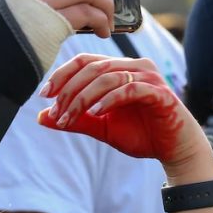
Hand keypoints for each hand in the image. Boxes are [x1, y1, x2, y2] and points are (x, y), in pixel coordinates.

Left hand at [36, 54, 212, 181]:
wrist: (173, 150)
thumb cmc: (139, 134)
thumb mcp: (99, 127)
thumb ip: (74, 119)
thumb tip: (39, 117)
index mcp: (119, 69)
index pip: (84, 61)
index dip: (61, 75)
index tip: (43, 95)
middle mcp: (134, 67)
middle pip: (92, 68)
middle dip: (69, 91)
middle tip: (55, 113)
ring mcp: (149, 77)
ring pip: (107, 77)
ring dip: (83, 98)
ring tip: (70, 118)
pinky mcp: (160, 92)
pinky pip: (129, 89)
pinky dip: (109, 100)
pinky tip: (95, 113)